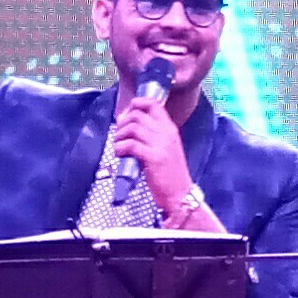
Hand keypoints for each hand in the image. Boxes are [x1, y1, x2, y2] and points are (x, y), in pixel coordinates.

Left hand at [109, 81, 196, 214]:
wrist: (180, 194)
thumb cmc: (169, 172)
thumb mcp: (165, 148)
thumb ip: (150, 134)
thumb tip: (125, 121)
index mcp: (170, 128)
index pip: (153, 104)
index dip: (137, 103)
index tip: (127, 113)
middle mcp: (167, 133)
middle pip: (138, 115)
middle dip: (123, 123)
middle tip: (119, 135)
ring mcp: (161, 145)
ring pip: (133, 128)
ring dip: (120, 136)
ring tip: (118, 145)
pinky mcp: (154, 158)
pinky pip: (131, 145)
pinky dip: (120, 148)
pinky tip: (120, 154)